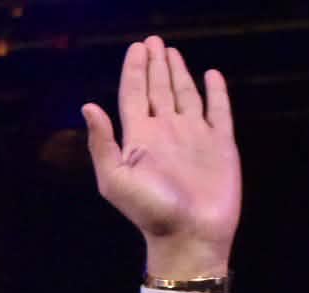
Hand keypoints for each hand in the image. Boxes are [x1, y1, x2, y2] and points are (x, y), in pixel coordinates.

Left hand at [82, 36, 240, 279]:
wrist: (190, 235)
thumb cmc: (150, 211)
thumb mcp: (115, 178)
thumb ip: (102, 143)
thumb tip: (88, 106)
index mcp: (139, 138)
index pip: (133, 95)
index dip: (134, 71)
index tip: (136, 48)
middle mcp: (165, 132)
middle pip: (157, 90)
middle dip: (154, 66)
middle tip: (153, 41)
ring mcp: (193, 137)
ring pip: (184, 95)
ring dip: (178, 73)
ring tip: (172, 52)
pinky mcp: (220, 144)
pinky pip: (218, 111)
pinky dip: (215, 92)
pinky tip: (210, 75)